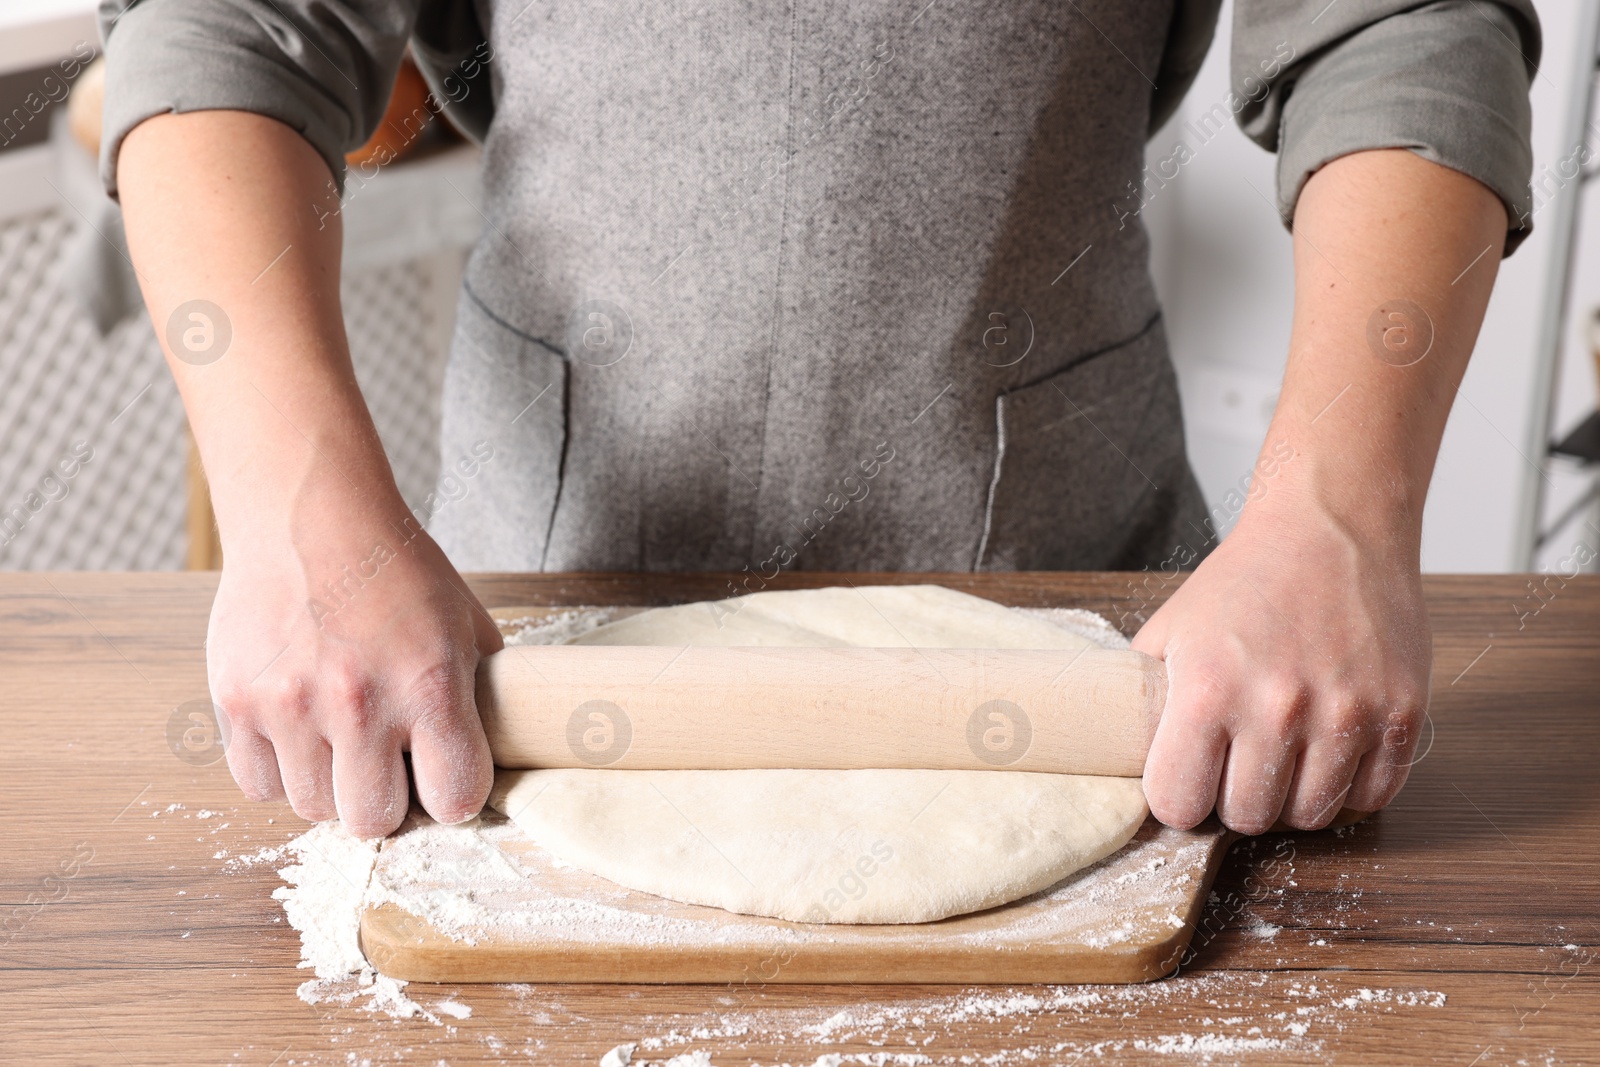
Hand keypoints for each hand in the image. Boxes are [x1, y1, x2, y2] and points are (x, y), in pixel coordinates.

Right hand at [206, 498, 502, 837]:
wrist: (311, 515)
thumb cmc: (396, 570)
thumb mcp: (464, 623)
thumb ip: (480, 694)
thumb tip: (497, 750)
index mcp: (429, 684)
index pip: (454, 799)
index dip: (454, 794)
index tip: (445, 775)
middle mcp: (358, 702)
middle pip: (373, 821)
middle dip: (386, 800)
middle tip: (387, 763)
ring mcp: (289, 706)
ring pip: (312, 809)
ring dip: (331, 784)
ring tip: (342, 736)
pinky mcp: (236, 703)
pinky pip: (259, 785)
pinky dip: (282, 771)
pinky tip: (301, 731)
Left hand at [1132, 489, 1430, 833]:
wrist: (1330, 528)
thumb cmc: (1245, 581)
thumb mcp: (1169, 630)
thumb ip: (1145, 698)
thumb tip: (1121, 751)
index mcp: (1208, 690)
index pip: (1179, 804)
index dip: (1178, 798)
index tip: (1186, 781)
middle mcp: (1278, 708)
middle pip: (1248, 819)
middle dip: (1235, 800)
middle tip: (1238, 765)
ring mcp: (1347, 713)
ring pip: (1312, 816)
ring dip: (1293, 798)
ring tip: (1284, 757)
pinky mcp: (1403, 714)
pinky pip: (1372, 797)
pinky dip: (1348, 787)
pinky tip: (1330, 752)